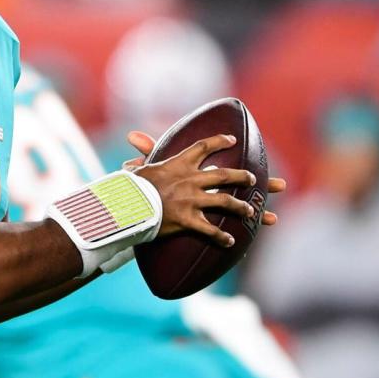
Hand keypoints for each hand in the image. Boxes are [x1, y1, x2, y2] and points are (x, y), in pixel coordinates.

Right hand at [122, 130, 286, 246]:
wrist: (126, 205)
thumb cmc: (129, 186)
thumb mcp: (138, 166)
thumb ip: (142, 153)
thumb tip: (132, 136)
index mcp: (178, 164)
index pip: (203, 147)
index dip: (219, 141)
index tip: (232, 140)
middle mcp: (190, 180)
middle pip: (223, 175)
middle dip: (241, 176)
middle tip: (252, 178)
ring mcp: (191, 200)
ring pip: (225, 201)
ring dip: (240, 206)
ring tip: (250, 211)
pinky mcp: (188, 220)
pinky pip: (211, 230)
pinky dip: (222, 237)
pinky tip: (231, 241)